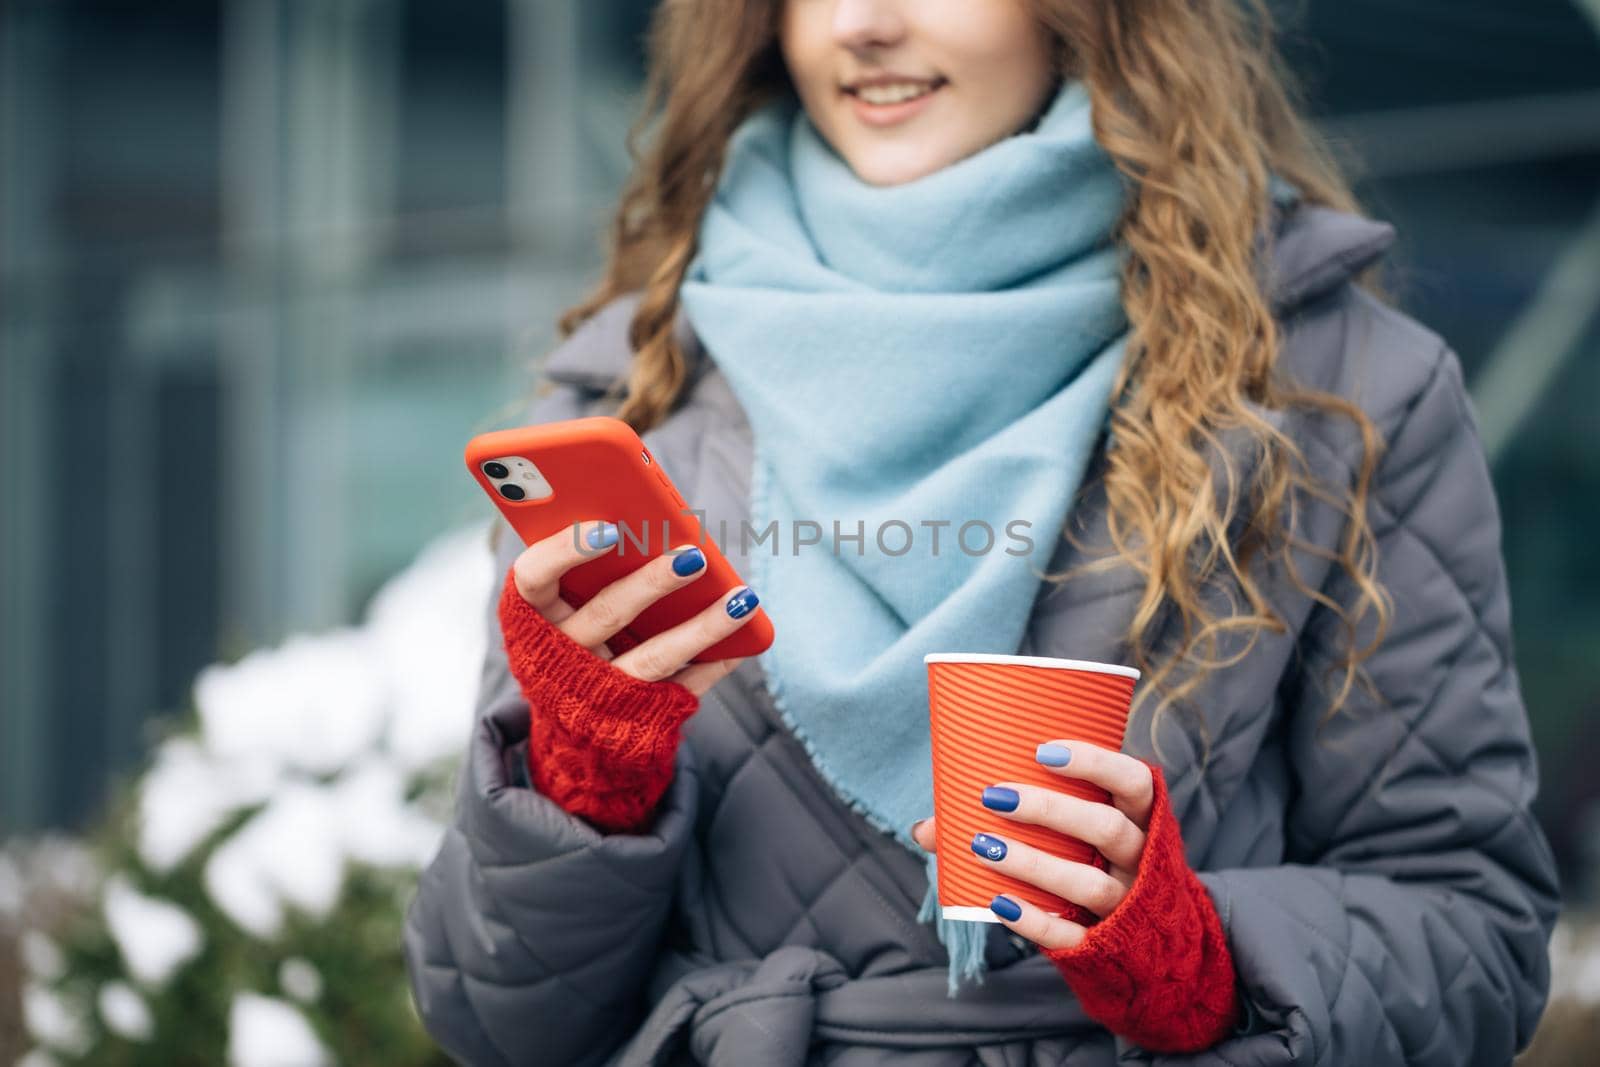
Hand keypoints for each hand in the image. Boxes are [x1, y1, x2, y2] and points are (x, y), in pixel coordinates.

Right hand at [510, 518, 755, 695]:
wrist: (572, 729)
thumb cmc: (572, 632)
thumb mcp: (562, 602)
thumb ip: (588, 562)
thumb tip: (650, 514)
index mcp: (534, 616)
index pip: (534, 578)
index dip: (565, 551)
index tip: (609, 528)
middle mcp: (562, 656)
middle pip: (606, 614)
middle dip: (652, 582)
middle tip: (695, 555)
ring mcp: (601, 691)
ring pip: (654, 657)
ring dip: (702, 626)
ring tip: (742, 598)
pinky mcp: (640, 716)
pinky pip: (684, 687)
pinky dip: (716, 661)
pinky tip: (747, 635)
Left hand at [909, 739, 1153, 950]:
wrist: (1149, 944)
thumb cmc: (1093, 865)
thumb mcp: (1076, 836)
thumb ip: (1013, 821)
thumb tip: (925, 829)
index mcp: (1141, 820)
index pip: (1134, 782)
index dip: (1095, 763)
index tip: (1042, 751)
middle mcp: (1141, 860)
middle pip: (1107, 828)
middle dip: (1049, 810)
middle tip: (993, 797)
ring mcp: (1128, 905)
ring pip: (1090, 884)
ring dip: (1033, 863)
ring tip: (983, 846)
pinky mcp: (1108, 945)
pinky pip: (1074, 934)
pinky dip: (1035, 920)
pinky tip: (998, 903)